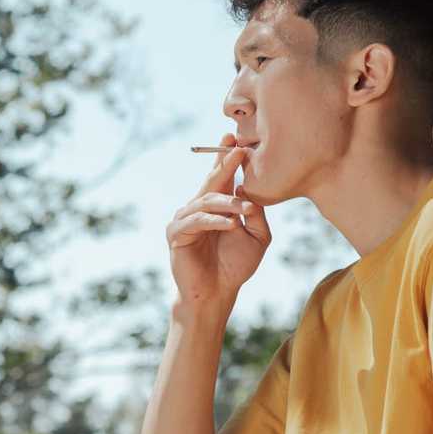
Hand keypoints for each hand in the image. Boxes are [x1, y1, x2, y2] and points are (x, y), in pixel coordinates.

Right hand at [166, 133, 271, 302]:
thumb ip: (255, 214)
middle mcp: (198, 207)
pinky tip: (231, 224)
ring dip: (229, 204)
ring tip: (248, 209)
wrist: (217, 293)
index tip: (238, 140)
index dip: (227, 158)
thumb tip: (248, 189)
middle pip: (212, 181)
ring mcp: (185, 219)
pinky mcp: (176, 234)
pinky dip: (215, 221)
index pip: (221, 177)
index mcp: (216, 206)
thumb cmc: (235, 266)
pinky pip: (196, 222)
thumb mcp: (256, 237)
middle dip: (225, 164)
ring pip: (207, 201)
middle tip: (238, 149)